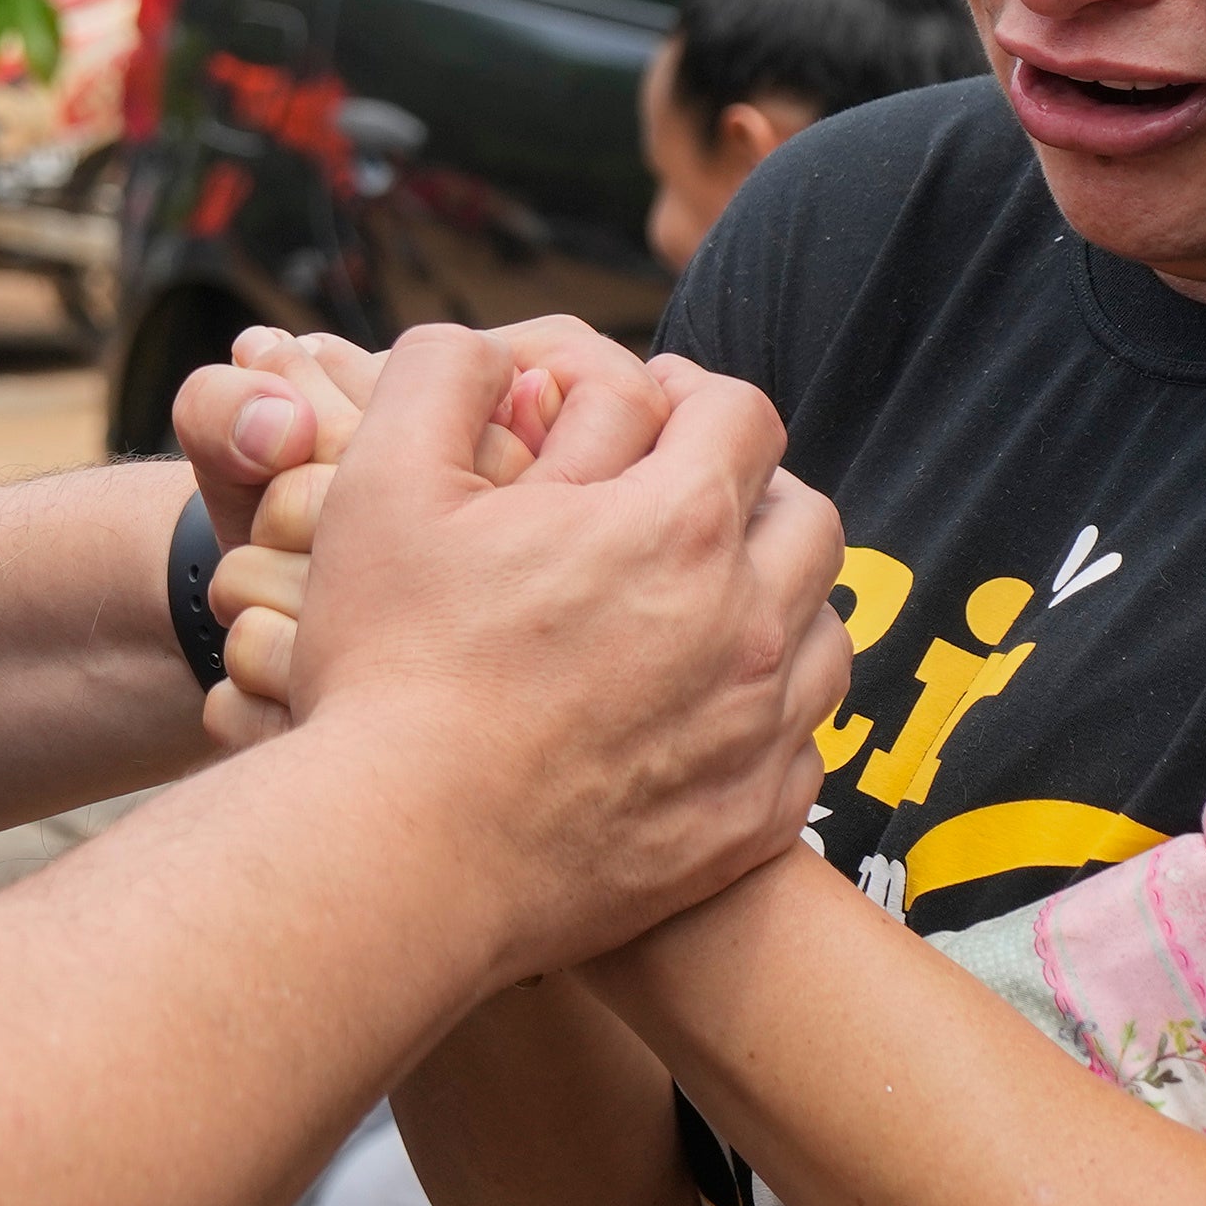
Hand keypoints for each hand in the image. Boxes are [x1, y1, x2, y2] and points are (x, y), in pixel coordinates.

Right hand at [266, 324, 850, 983]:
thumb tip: (496, 347)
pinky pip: (804, 741)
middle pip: (804, 513)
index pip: (741, 411)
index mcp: (677, 521)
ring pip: (823, 628)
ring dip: (768, 599)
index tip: (635, 423)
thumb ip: (443, 371)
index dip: (686, 398)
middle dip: (744, 491)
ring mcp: (761, 730)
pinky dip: (762, 712)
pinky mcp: (753, 821)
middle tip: (664, 510)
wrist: (403, 857)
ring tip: (685, 610)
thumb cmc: (387, 667)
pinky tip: (686, 712)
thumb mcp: (382, 480)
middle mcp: (750, 621)